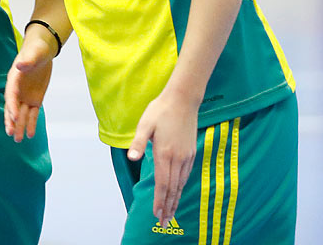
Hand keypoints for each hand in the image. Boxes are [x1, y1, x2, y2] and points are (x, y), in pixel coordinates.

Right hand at [4, 29, 57, 141]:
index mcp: (14, 79)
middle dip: (11, 121)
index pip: (11, 95)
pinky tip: (30, 135)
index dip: (11, 106)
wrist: (43, 51)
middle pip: (12, 108)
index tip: (13, 116)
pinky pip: (32, 114)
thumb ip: (27, 60)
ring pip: (21, 114)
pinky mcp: (35, 99)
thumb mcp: (33, 53)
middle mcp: (17, 90)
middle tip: (10, 133)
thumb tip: (20, 65)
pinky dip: (31, 124)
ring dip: (19, 126)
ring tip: (18, 140)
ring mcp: (25, 96)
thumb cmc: (36, 49)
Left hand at [127, 88, 199, 226]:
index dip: (159, 201)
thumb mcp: (145, 124)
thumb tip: (131, 157)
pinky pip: (186, 175)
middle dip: (168, 207)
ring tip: (171, 213)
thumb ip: (138, 143)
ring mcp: (186, 156)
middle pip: (173, 188)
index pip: (162, 183)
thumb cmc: (160, 110)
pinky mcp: (191, 152)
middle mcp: (177, 158)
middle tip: (164, 223)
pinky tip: (178, 192)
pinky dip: (181, 187)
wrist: (183, 99)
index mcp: (164, 153)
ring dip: (175, 199)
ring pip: (181, 184)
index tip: (157, 215)